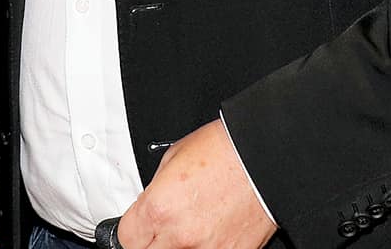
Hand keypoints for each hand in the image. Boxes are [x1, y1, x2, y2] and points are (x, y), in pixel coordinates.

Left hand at [114, 118, 276, 248]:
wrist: (263, 156)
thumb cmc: (222, 150)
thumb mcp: (171, 160)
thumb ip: (154, 192)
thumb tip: (148, 208)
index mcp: (158, 208)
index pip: (127, 238)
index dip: (133, 229)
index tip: (140, 225)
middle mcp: (181, 235)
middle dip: (152, 240)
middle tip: (164, 226)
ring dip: (178, 245)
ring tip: (190, 227)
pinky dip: (206, 246)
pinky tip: (211, 231)